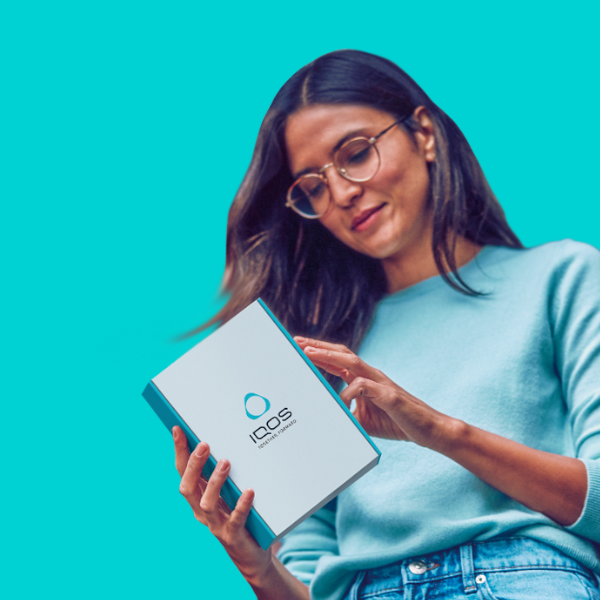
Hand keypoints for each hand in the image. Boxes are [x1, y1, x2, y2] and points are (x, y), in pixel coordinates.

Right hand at [173, 426, 272, 582]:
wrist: (249, 552)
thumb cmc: (236, 513)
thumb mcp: (225, 490)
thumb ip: (219, 470)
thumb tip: (219, 438)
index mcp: (197, 497)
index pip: (183, 472)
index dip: (179, 451)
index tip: (178, 428)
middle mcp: (201, 510)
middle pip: (188, 488)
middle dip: (194, 465)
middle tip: (204, 444)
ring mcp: (216, 524)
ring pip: (207, 503)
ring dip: (215, 482)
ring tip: (226, 462)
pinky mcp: (233, 535)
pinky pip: (236, 519)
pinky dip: (242, 505)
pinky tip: (250, 491)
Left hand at [294, 337, 454, 448]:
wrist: (428, 430)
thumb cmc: (396, 422)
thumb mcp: (362, 420)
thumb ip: (344, 413)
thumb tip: (323, 417)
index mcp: (364, 378)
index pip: (338, 360)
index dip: (318, 353)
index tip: (299, 347)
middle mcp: (371, 375)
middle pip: (342, 353)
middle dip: (318, 346)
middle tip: (297, 341)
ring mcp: (381, 382)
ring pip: (351, 362)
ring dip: (328, 355)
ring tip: (308, 353)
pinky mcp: (389, 395)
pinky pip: (364, 387)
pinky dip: (349, 393)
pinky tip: (340, 401)